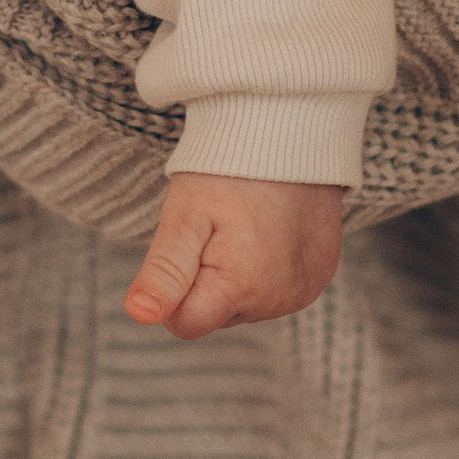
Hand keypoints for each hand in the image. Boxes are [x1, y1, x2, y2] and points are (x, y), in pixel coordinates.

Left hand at [122, 171, 343, 339]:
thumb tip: (139, 316)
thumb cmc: (227, 172)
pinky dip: (264, 268)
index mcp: (242, 290)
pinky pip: (275, 290)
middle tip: (216, 227)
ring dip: (235, 276)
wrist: (289, 134)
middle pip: (216, 315)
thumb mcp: (185, 216)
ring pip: (244, 304)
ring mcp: (303, 292)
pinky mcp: (319, 277)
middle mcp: (279, 302)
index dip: (173, 290)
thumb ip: (163, 272)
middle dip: (206, 281)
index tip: (185, 245)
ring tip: (243, 224)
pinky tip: (267, 230)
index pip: (185, 324)